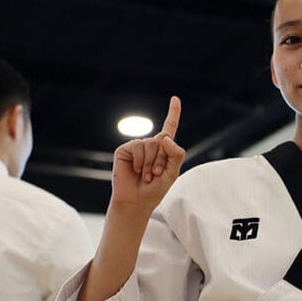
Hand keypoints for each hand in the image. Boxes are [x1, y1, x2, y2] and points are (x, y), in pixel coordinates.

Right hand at [110, 97, 185, 213]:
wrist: (136, 201)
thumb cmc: (155, 189)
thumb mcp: (173, 172)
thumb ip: (176, 154)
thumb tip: (164, 137)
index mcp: (163, 149)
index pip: (169, 127)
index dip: (173, 113)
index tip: (175, 98)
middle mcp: (150, 145)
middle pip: (162, 140)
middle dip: (162, 160)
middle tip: (156, 175)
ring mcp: (137, 147)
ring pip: (151, 144)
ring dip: (150, 163)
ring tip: (146, 176)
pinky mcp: (125, 150)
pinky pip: (137, 146)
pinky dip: (140, 161)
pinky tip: (136, 170)